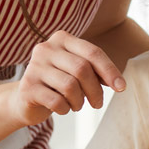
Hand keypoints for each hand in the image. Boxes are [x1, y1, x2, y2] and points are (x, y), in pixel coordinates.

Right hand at [9, 31, 125, 125]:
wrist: (27, 99)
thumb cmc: (59, 83)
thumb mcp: (78, 72)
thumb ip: (96, 71)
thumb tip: (118, 83)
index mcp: (62, 39)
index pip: (92, 52)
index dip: (110, 70)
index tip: (121, 88)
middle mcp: (45, 48)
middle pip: (82, 69)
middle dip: (95, 90)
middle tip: (98, 103)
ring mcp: (34, 67)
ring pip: (70, 86)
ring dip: (79, 101)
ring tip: (77, 105)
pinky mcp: (27, 87)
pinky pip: (56, 101)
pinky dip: (65, 109)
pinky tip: (62, 108)